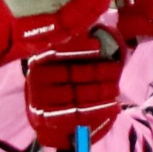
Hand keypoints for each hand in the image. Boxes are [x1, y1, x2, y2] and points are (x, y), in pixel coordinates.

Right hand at [25, 24, 124, 149]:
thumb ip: (77, 50)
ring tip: (116, 88)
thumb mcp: (63, 63)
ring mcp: (41, 100)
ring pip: (77, 94)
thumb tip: (102, 33)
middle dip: (97, 71)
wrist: (46, 114)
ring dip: (100, 91)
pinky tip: (114, 106)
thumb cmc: (61, 82)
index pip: (56, 52)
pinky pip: (78, 114)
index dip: (77, 48)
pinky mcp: (48, 118)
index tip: (98, 46)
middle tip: (116, 69)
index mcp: (39, 61)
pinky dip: (98, 110)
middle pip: (71, 73)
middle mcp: (36, 79)